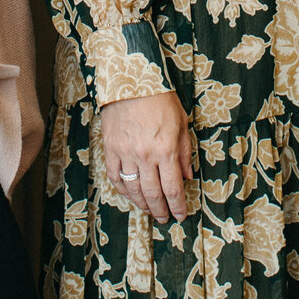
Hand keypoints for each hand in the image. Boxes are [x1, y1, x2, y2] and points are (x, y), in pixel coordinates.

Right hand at [101, 91, 191, 220]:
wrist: (130, 79)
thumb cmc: (159, 98)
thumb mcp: (181, 122)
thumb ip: (184, 151)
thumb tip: (188, 176)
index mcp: (166, 150)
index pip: (173, 189)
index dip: (178, 206)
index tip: (181, 215)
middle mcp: (145, 156)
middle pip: (153, 195)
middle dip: (160, 211)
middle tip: (165, 218)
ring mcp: (125, 153)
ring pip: (133, 190)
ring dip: (142, 204)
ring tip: (149, 210)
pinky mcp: (110, 149)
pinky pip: (115, 177)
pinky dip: (123, 190)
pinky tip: (130, 194)